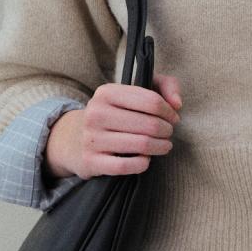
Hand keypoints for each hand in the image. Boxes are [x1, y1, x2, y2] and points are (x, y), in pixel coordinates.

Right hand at [48, 76, 182, 180]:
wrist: (74, 140)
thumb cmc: (114, 114)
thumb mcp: (133, 93)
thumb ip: (164, 85)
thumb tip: (177, 104)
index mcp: (106, 93)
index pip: (151, 101)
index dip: (169, 112)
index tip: (172, 118)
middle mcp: (96, 113)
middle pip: (150, 124)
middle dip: (166, 130)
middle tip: (168, 133)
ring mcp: (92, 138)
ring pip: (142, 144)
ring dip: (161, 147)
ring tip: (164, 146)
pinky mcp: (91, 162)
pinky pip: (127, 166)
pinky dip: (143, 163)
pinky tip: (146, 159)